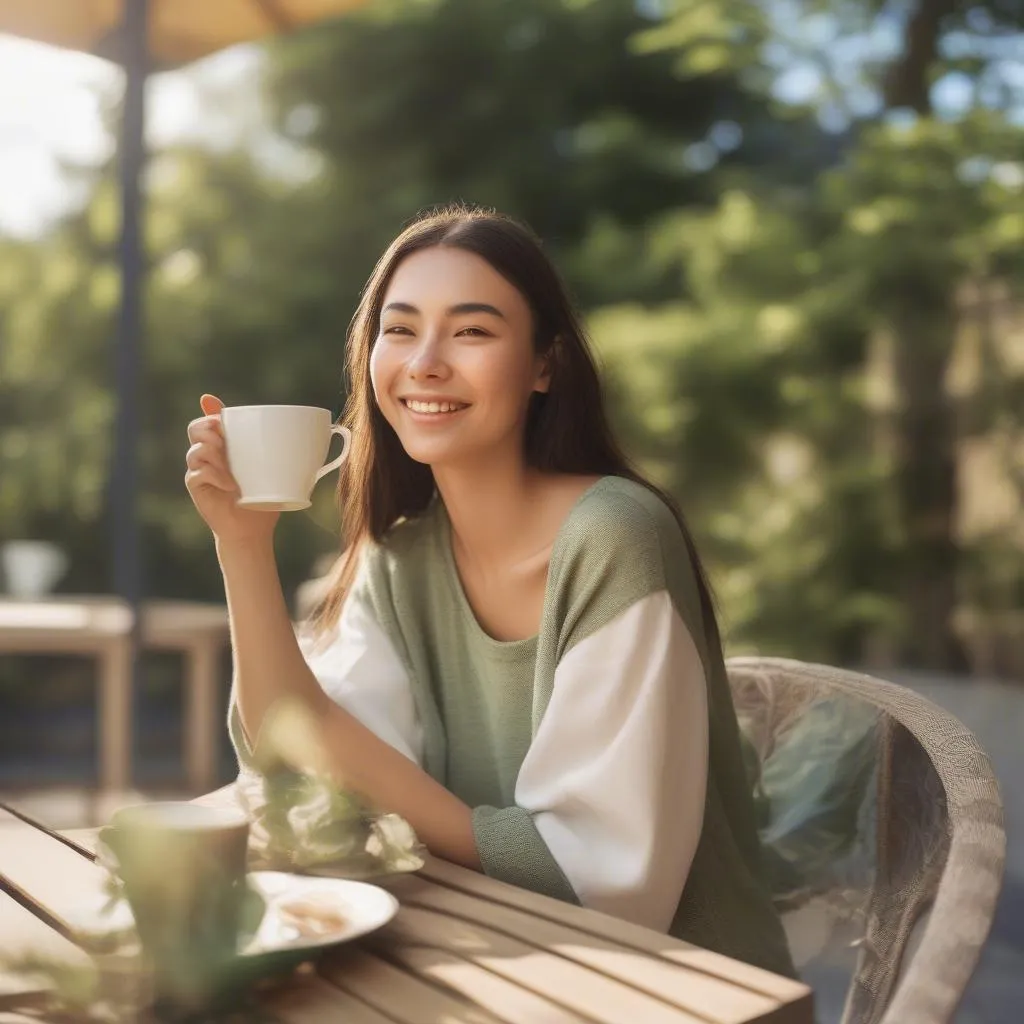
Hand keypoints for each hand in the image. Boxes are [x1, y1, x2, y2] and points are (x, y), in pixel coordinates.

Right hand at [184, 395, 279, 544]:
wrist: (252, 529)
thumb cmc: (264, 497)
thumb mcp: (272, 470)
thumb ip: (278, 452)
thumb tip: (303, 433)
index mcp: (224, 446)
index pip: (209, 420)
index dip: (210, 409)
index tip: (215, 407)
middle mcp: (208, 455)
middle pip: (195, 429)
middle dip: (210, 428)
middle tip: (227, 439)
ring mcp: (199, 470)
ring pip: (196, 449)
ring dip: (215, 454)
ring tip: (233, 469)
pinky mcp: (196, 486)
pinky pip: (197, 472)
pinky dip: (215, 475)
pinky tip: (230, 485)